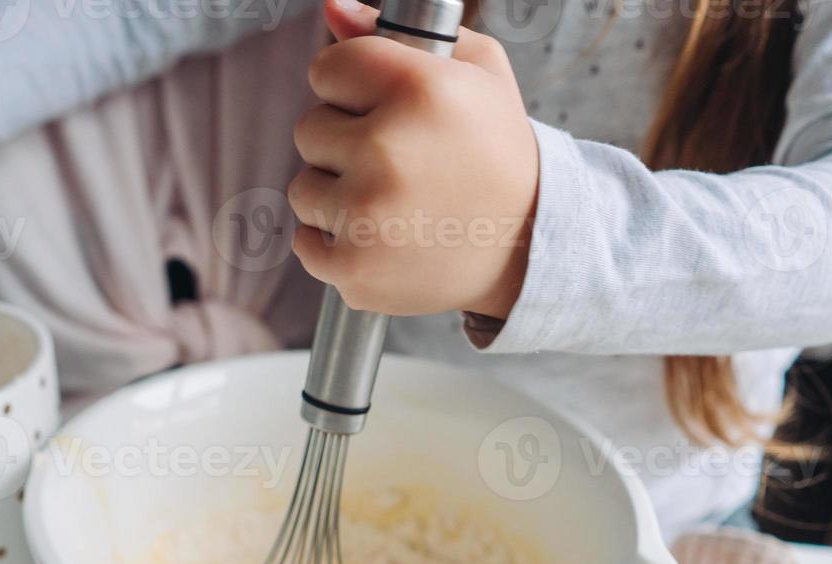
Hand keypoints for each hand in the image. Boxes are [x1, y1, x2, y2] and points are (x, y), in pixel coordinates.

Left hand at [288, 0, 537, 319]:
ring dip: (337, 195)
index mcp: (417, 88)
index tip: (381, 108)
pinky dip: (336, 243)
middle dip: (345, 143)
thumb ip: (394, 32)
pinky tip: (382, 237)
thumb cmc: (496, 155)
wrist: (528, 247)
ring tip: (392, 202)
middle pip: (308, 129)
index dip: (352, 88)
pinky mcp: (354, 268)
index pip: (325, 69)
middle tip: (398, 162)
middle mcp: (387, 149)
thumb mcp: (474, 72)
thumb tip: (332, 7)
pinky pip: (304, 241)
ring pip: (303, 188)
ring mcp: (367, 215)